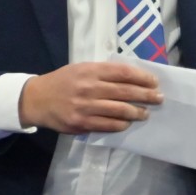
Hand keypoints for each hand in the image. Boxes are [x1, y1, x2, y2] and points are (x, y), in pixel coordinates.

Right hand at [19, 61, 162, 134]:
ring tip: (145, 113)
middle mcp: (89, 87)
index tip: (154, 82)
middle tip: (159, 99)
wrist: (36, 99)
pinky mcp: (81, 122)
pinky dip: (121, 124)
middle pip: (126, 92)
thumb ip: (103, 72)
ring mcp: (85, 106)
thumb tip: (132, 78)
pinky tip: (127, 123)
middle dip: (146, 96)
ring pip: (120, 110)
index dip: (142, 78)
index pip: (124, 73)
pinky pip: (108, 125)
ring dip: (137, 113)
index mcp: (90, 71)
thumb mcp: (80, 69)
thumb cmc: (62, 82)